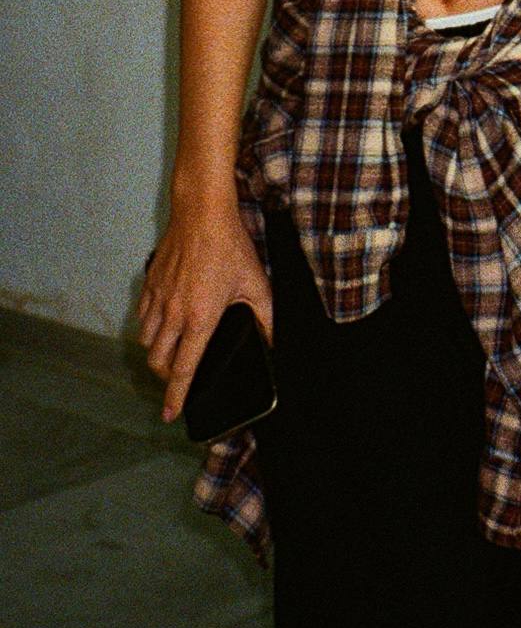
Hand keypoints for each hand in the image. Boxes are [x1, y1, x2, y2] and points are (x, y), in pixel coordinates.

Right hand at [139, 196, 271, 426]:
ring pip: (147, 342)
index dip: (176, 396)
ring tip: (171, 353)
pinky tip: (162, 324)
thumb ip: (266, 316)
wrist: (201, 213)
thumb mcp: (256, 282)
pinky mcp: (149, 284)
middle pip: (158, 362)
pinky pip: (141, 318)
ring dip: (157, 354)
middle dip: (165, 378)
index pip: (184, 369)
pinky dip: (148, 328)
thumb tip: (272, 341)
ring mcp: (158, 299)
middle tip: (178, 380)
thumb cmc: (230, 246)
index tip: (169, 415)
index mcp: (201, 318)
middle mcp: (174, 314)